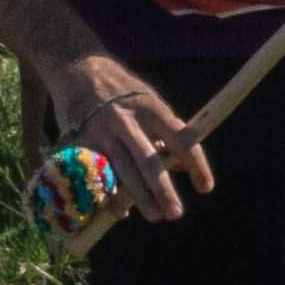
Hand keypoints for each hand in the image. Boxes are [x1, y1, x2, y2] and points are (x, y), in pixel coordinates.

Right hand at [46, 53, 209, 226]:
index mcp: (152, 109)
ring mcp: (102, 132)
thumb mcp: (150, 101)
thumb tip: (181, 165)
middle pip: (149, 163)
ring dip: (139, 198)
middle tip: (176, 213)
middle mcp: (127, 121)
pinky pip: (97, 173)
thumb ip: (165, 131)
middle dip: (164, 191)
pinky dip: (109, 194)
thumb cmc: (123, 91)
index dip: (197, 165)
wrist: (78, 69)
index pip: (181, 141)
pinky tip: (120, 211)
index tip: (205, 187)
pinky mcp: (80, 141)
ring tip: (155, 216)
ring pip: (123, 172)